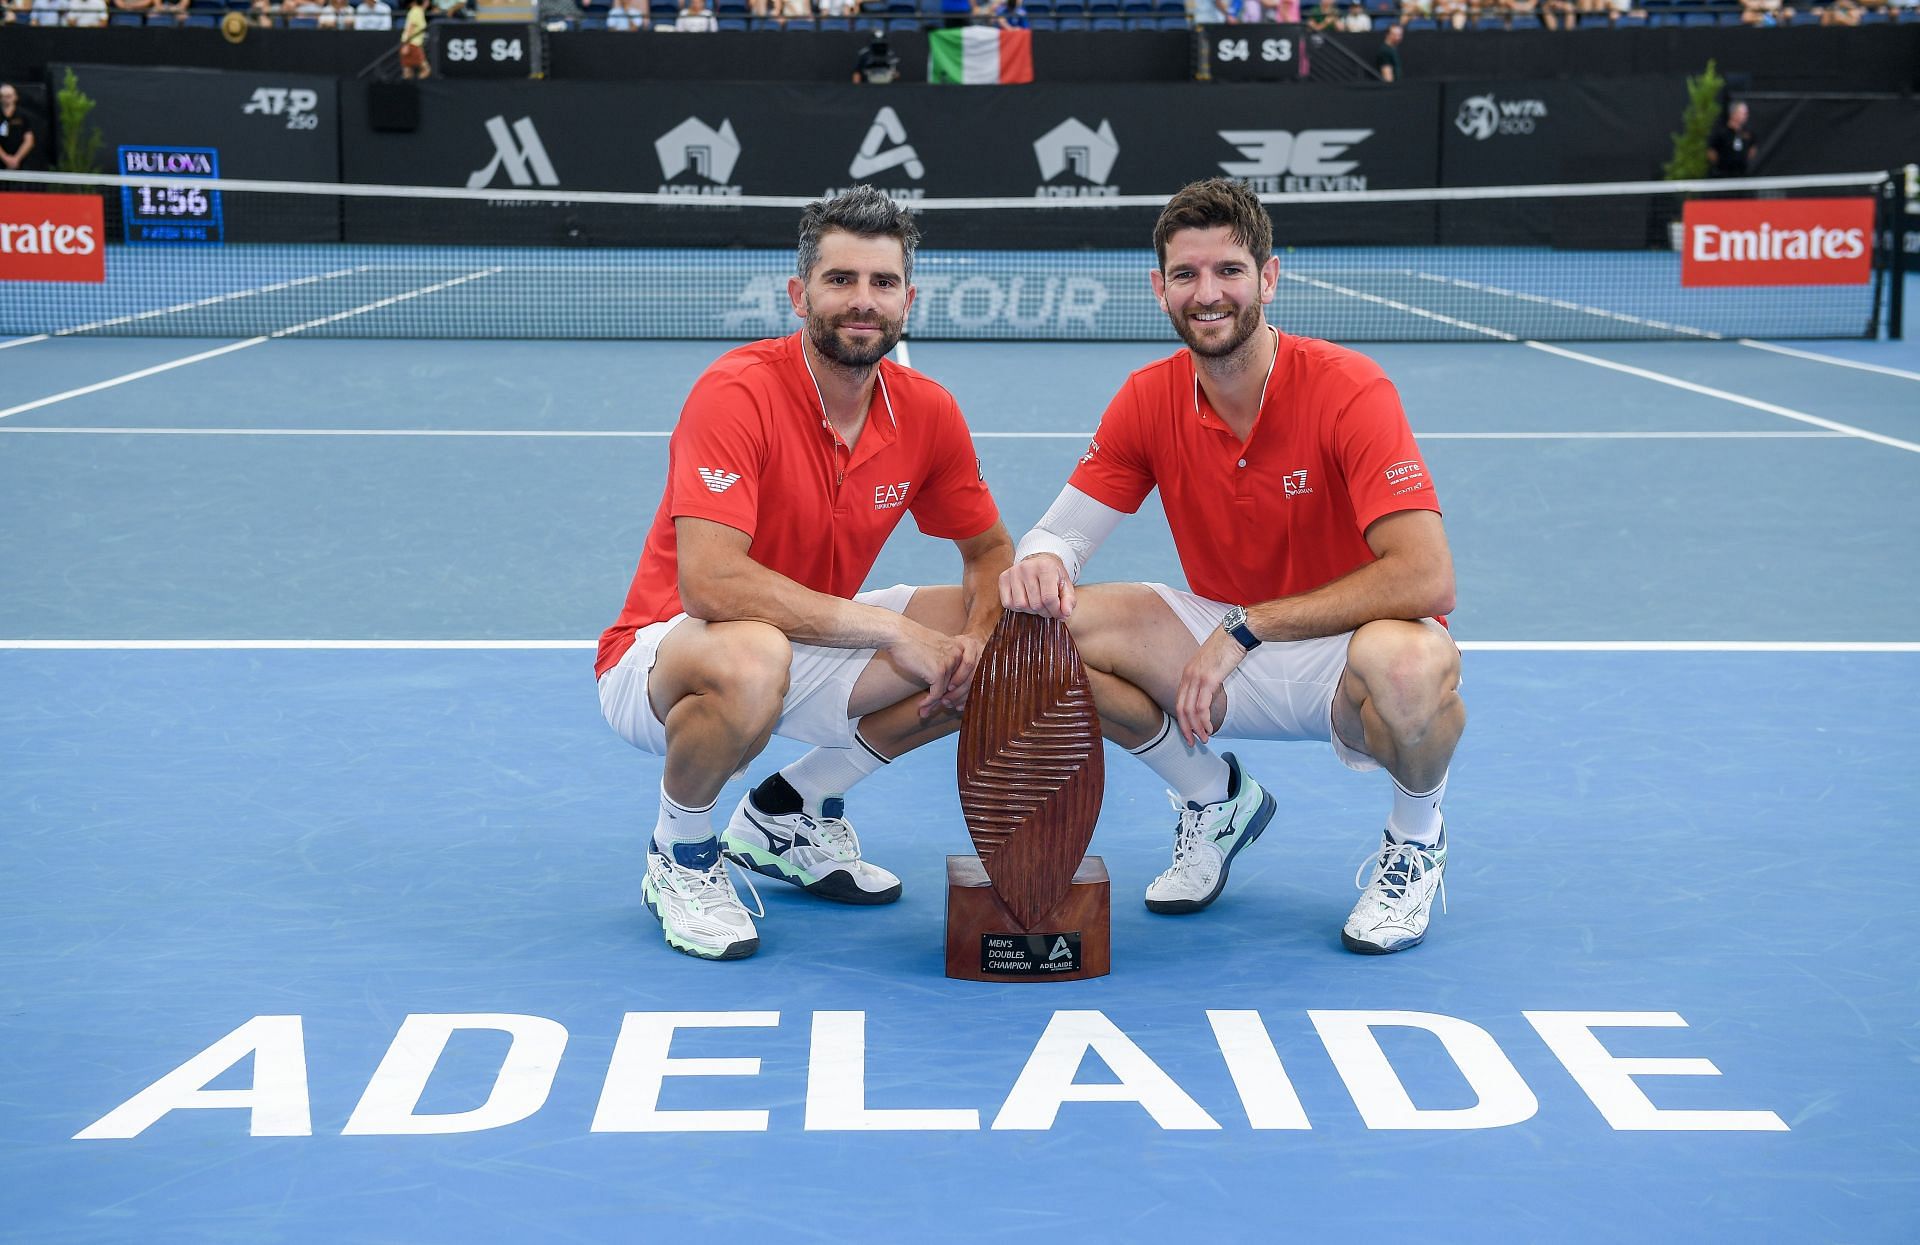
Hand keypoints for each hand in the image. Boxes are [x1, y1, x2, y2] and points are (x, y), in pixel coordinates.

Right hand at [886, 623, 980, 717]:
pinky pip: (937, 694)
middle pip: (954, 684)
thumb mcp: (933, 649)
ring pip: (945, 691)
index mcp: (958, 648)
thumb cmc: (910, 640)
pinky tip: (921, 706)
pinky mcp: (939, 672)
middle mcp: (957, 655)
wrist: (897, 634)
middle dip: (944, 699)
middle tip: (933, 709)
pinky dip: (929, 703)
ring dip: (933, 704)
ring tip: (924, 711)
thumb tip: (943, 681)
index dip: (953, 691)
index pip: (960, 674)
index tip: (943, 701)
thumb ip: (942, 661)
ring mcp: (949, 663)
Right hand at [999, 553, 1073, 618]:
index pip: (1049, 598)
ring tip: (1037, 604)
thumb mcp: (1066, 585)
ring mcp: (1013, 572)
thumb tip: (1065, 614)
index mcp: (1046, 567)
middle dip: (1044, 612)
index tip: (1059, 614)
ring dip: (1030, 610)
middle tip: (1048, 608)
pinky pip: (1008, 603)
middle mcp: (1027, 567)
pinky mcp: (1003, 578)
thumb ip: (1069, 600)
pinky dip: (1017, 608)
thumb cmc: (1054, 575)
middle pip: (1035, 604)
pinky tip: (1025, 600)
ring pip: (1020, 605)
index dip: (1055, 611)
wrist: (1039, 561)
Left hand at [1175, 628, 1244, 746]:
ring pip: (1190, 711)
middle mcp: (1188, 676)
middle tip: (1192, 743)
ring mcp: (1197, 678)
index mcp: (1187, 673)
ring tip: (1205, 738)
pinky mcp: (1209, 680)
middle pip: (1181, 709)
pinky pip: (1202, 706)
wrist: (1236, 633)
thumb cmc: (1227, 648)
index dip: (1182, 720)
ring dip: (1197, 728)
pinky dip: (1204, 720)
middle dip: (1186, 729)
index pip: (1179, 701)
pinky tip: (1209, 727)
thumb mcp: (1211, 665)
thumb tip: (1210, 694)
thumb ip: (1207, 680)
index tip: (1189, 732)